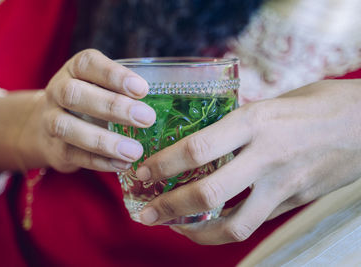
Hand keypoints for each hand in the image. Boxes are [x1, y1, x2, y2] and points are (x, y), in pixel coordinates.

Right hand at [25, 49, 154, 172]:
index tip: (142, 89)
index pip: (88, 64)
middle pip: (74, 94)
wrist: (49, 126)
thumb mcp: (103, 87)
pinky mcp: (54, 148)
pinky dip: (99, 161)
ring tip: (135, 151)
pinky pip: (72, 155)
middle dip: (112, 107)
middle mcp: (58, 91)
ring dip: (104, 141)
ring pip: (67, 127)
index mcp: (75, 70)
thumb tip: (167, 98)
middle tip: (147, 118)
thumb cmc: (91, 101)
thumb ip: (125, 90)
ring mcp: (50, 120)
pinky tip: (123, 164)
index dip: (114, 75)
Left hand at [135, 80, 360, 244]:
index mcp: (256, 122)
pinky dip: (226, 229)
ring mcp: (283, 185)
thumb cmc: (318, 104)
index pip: (198, 148)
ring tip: (175, 229)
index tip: (143, 173)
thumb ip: (239, 121)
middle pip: (208, 194)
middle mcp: (266, 156)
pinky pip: (254, 223)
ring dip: (197, 233)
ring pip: (234, 225)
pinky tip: (210, 225)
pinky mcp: (294, 202)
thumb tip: (204, 136)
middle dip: (170, 208)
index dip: (164, 165)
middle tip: (146, 213)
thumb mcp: (273, 101)